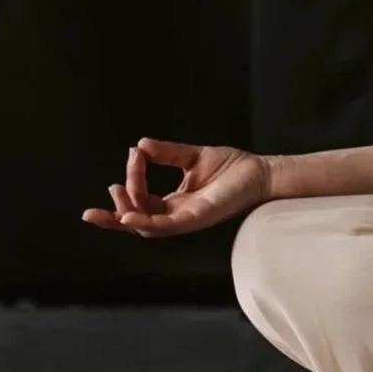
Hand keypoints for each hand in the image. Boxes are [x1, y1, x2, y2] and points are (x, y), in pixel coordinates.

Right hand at [81, 138, 269, 237]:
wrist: (260, 171)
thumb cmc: (231, 167)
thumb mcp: (192, 156)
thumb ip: (167, 153)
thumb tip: (140, 144)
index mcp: (175, 203)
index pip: (142, 202)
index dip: (130, 183)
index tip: (133, 154)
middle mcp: (177, 215)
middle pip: (138, 220)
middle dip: (118, 209)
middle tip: (112, 187)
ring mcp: (187, 219)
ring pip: (147, 227)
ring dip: (127, 213)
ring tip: (117, 193)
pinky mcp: (197, 218)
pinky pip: (166, 226)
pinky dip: (146, 222)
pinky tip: (129, 216)